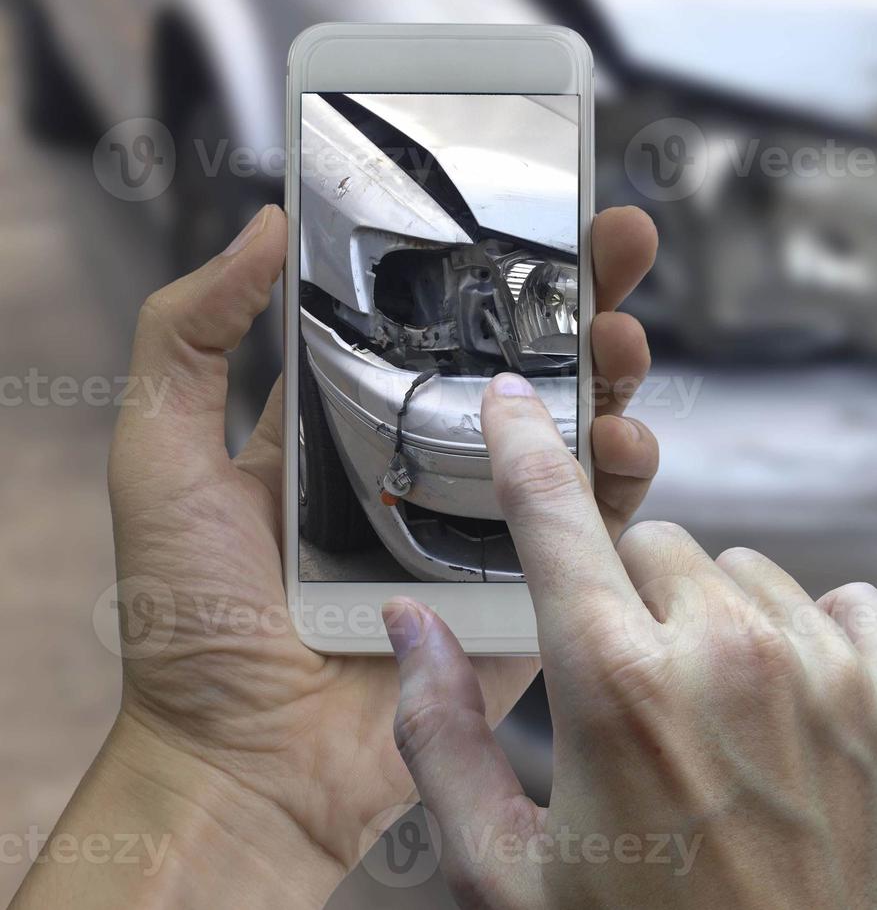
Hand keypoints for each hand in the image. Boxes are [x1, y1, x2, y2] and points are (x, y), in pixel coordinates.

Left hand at [90, 205, 658, 900]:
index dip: (490, 264)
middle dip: (581, 298)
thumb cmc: (190, 619)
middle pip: (527, 363)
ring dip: (613, 376)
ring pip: (575, 432)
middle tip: (617, 244)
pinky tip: (625, 442)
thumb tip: (264, 222)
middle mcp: (435, 464)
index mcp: (359, 422)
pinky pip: (594, 526)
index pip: (439, 323)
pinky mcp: (531, 591)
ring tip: (622, 341)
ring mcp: (489, 527)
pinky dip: (625, 479)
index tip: (535, 205)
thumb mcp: (160, 452)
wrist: (244, 760)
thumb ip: (189, 333)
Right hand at [382, 374, 876, 907]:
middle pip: (654, 545)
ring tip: (710, 719)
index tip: (512, 403)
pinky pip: (843, 602)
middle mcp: (730, 654)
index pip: (554, 519)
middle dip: (626, 596)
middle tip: (628, 689)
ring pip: (745, 570)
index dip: (523, 449)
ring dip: (714, 619)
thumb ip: (438, 735)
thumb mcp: (502, 869)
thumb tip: (412, 628)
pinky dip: (809, 638)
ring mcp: (825, 669)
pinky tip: (788, 712)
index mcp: (618, 685)